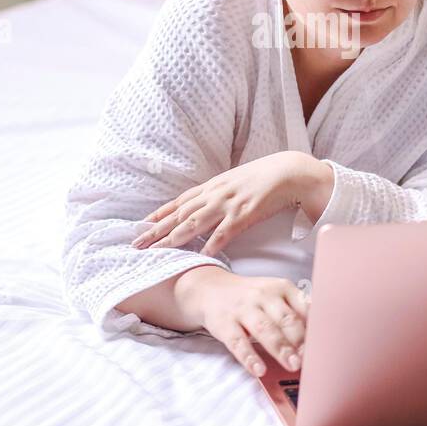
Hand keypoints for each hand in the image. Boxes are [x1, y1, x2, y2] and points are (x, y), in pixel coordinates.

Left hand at [133, 151, 330, 256]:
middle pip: (180, 215)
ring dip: (175, 238)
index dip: (158, 214)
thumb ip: (216, 193)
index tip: (140, 226)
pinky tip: (202, 254)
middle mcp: (215, 194)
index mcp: (212, 186)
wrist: (289, 171)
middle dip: (157, 230)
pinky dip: (213, 242)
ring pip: (196, 223)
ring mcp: (229, 203)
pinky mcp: (246, 213)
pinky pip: (226, 231)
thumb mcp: (233, 181)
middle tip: (137, 244)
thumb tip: (202, 205)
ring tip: (158, 251)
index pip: (178, 202)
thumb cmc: (262, 177)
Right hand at [180, 269, 310, 377]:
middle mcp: (263, 295)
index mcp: (281, 288)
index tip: (324, 345)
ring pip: (264, 329)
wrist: (211, 290)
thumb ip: (297, 312)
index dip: (314, 328)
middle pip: (285, 319)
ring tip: (292, 365)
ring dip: (280, 349)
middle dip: (300, 341)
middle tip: (310, 359)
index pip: (302, 308)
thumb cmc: (252, 298)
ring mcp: (243, 309)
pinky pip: (238, 342)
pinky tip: (259, 370)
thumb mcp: (276, 295)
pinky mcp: (225, 324)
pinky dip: (249, 357)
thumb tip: (322, 337)